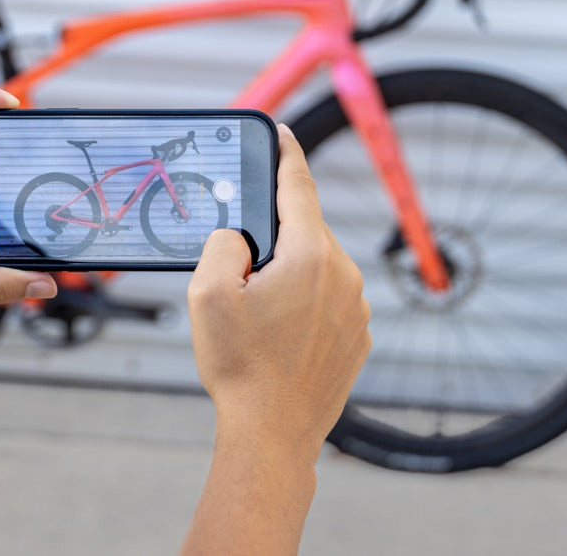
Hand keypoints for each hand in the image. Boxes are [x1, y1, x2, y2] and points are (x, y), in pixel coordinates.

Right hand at [187, 124, 370, 452]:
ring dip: (287, 275)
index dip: (286, 154)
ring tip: (256, 318)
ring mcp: (357, 307)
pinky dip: (303, 304)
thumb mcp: (206, 295)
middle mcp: (344, 275)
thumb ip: (222, 245)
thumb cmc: (239, 367)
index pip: (298, 186)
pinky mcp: (359, 335)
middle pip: (304, 230)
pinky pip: (328, 299)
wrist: (274, 435)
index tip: (281, 132)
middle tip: (239, 271)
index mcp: (309, 256)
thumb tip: (240, 236)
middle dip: (271, 238)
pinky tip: (277, 337)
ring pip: (316, 266)